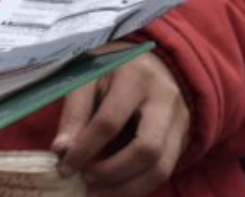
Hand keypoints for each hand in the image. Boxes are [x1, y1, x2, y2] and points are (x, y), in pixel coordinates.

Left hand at [52, 43, 190, 196]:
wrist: (150, 61)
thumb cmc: (113, 68)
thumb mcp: (89, 76)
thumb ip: (75, 111)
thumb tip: (61, 150)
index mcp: (136, 76)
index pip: (110, 122)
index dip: (85, 150)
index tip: (64, 167)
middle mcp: (165, 99)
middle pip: (147, 149)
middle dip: (112, 173)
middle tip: (85, 178)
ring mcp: (180, 120)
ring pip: (160, 168)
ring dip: (125, 188)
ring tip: (96, 191)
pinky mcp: (183, 138)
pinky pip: (164, 172)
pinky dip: (137, 187)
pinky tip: (114, 188)